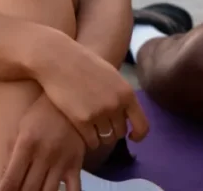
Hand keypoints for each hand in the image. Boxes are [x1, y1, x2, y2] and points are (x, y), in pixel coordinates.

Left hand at [0, 95, 83, 190]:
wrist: (72, 96)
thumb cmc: (41, 112)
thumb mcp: (21, 127)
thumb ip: (11, 152)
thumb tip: (3, 176)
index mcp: (27, 144)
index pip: (12, 177)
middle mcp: (44, 155)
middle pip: (28, 188)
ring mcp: (62, 161)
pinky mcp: (77, 163)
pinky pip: (74, 188)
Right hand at [34, 38, 149, 153]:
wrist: (59, 61)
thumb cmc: (84, 65)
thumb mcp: (112, 76)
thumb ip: (121, 95)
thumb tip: (127, 116)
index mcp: (127, 93)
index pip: (142, 125)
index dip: (138, 135)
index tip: (131, 136)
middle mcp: (116, 105)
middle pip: (120, 133)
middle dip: (113, 132)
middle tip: (103, 127)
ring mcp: (99, 113)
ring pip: (106, 139)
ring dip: (101, 137)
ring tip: (92, 130)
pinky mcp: (82, 120)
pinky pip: (92, 142)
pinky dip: (90, 141)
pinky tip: (84, 134)